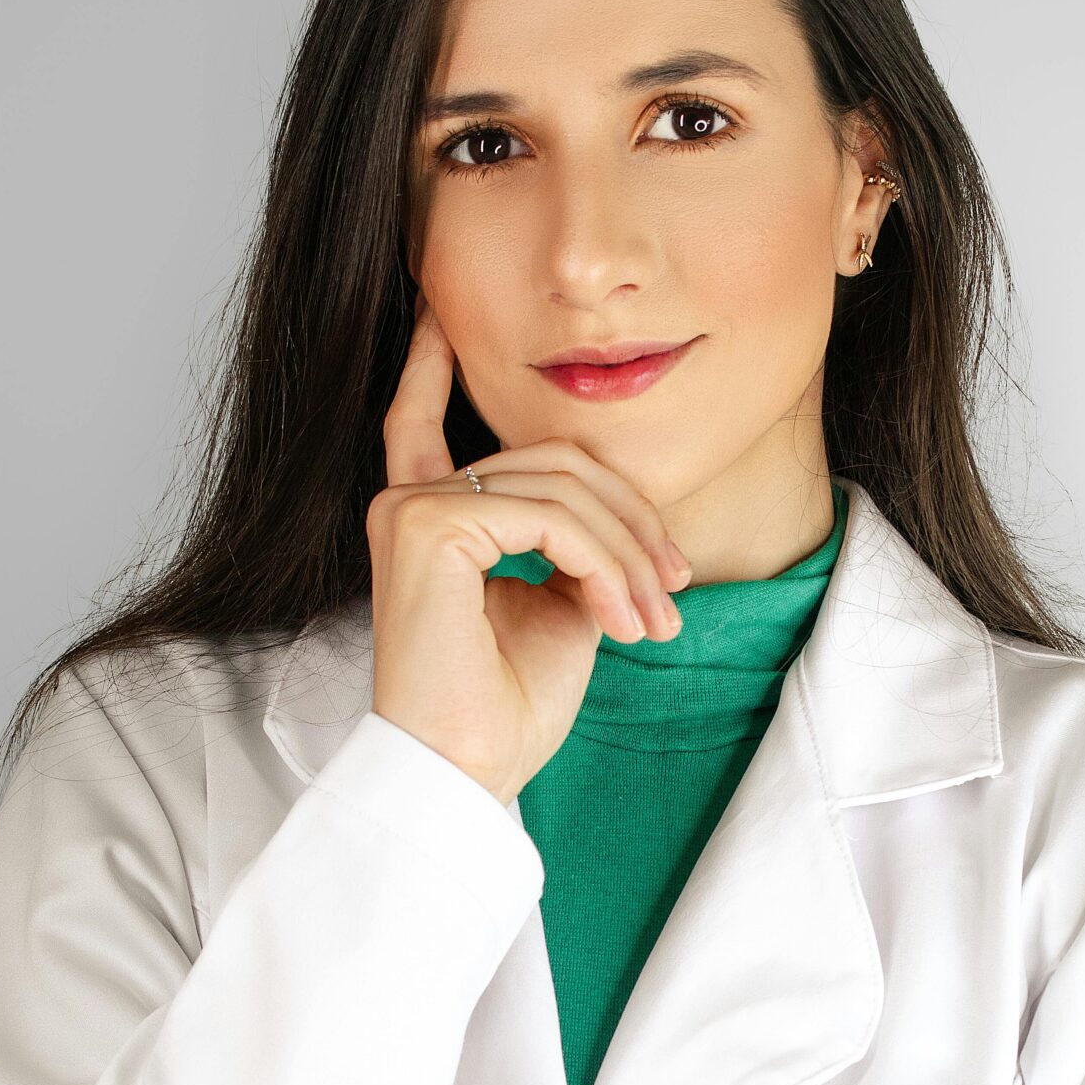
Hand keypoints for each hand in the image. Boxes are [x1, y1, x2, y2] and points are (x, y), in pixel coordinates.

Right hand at [368, 294, 693, 805]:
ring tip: (657, 620)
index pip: (424, 418)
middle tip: (675, 593)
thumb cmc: (505, 710)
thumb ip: (575, 547)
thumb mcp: (558, 609)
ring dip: (631, 553)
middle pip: (553, 460)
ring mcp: (413, 507)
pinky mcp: (429, 525)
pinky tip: (624, 619)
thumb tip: (619, 521)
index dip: (434, 363)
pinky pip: (554, 517)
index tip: (440, 310)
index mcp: (427, 518)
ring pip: (564, 486)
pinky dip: (607, 564)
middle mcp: (409, 501)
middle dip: (632, 520)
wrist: (467, 774)